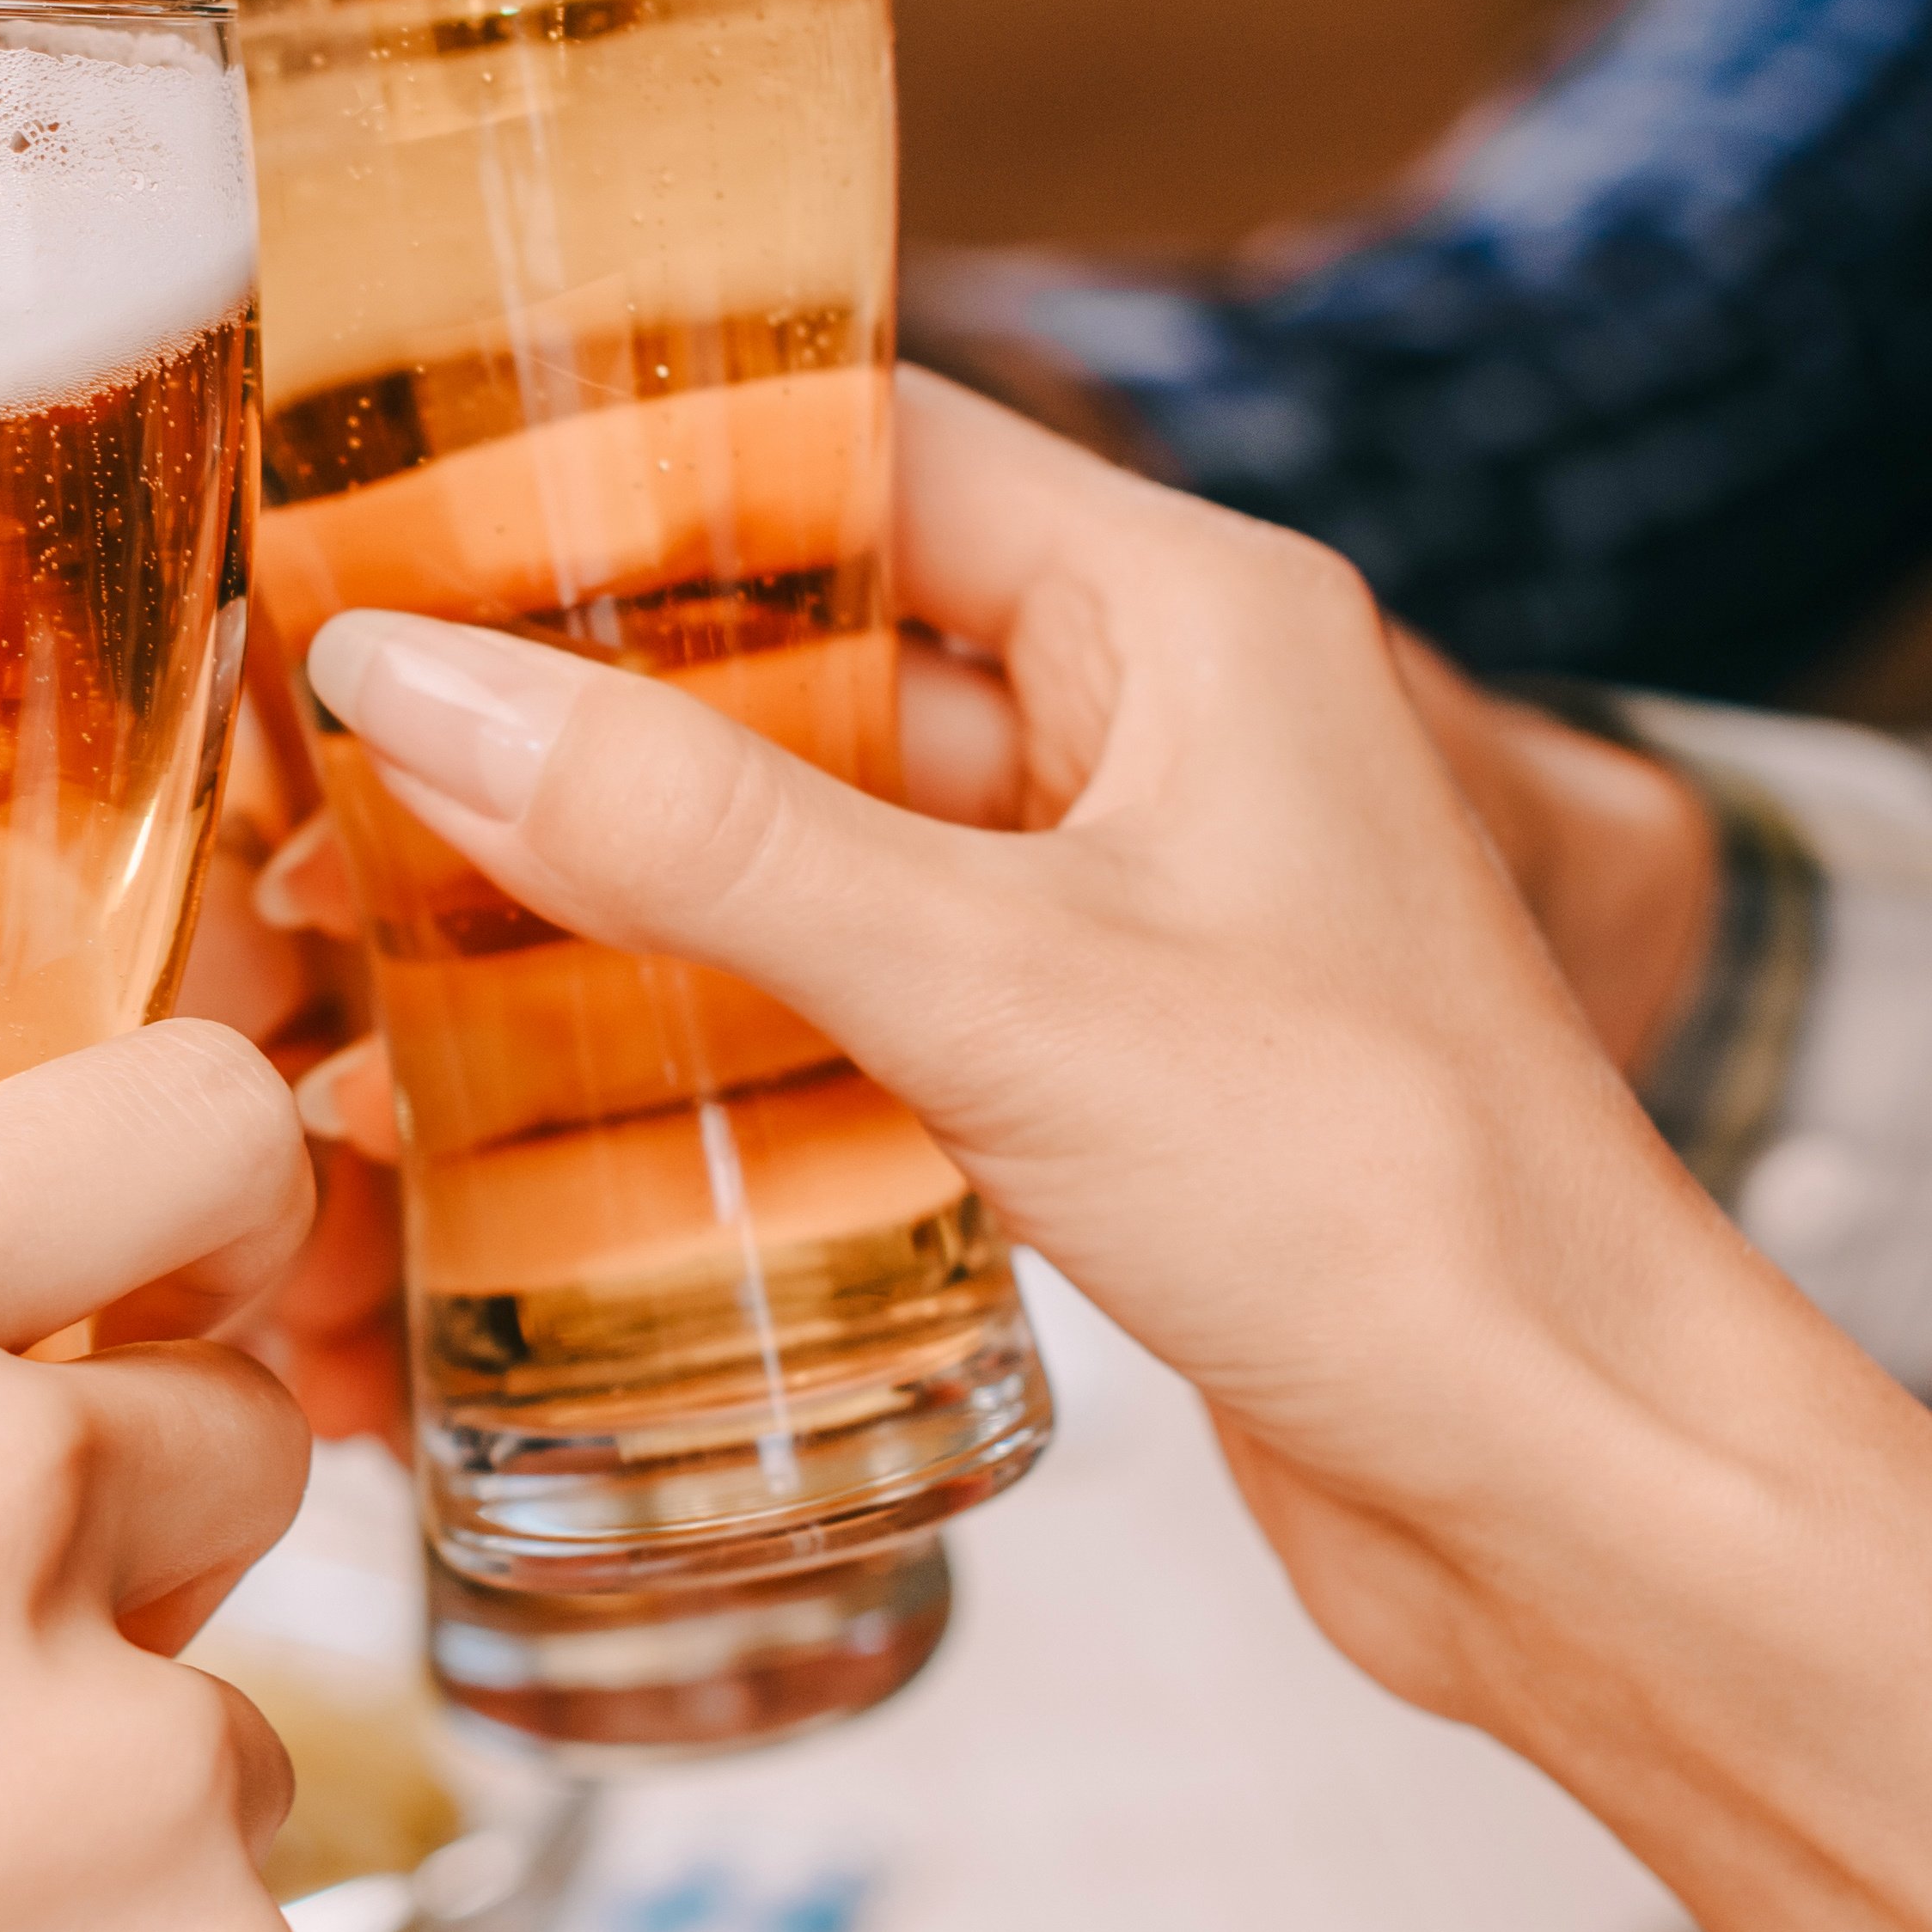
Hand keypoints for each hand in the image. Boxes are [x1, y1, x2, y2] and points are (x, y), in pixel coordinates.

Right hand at [294, 371, 1784, 1721]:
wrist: (1579, 1490)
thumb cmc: (1385, 1204)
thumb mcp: (998, 984)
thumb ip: (695, 829)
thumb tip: (412, 682)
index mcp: (1192, 608)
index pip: (869, 441)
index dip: (639, 452)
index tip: (417, 492)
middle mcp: (1173, 716)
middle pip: (827, 632)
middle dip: (600, 682)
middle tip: (352, 713)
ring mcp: (1143, 886)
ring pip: (836, 814)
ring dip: (646, 853)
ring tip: (399, 879)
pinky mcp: (1111, 1047)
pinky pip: (877, 964)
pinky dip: (730, 992)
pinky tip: (559, 1048)